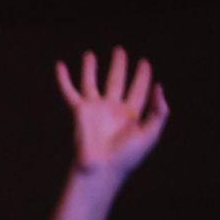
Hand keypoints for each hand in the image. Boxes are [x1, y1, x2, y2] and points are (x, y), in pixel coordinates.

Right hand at [55, 47, 168, 177]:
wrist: (101, 168)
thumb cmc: (127, 156)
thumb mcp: (151, 133)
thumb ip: (159, 111)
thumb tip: (159, 87)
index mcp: (130, 114)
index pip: (138, 89)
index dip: (143, 76)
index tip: (145, 62)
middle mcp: (112, 109)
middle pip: (116, 80)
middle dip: (118, 66)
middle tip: (119, 51)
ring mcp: (94, 109)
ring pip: (91, 83)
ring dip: (90, 69)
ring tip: (89, 54)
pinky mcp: (79, 111)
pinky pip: (69, 91)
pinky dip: (63, 79)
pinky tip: (60, 65)